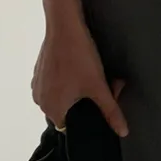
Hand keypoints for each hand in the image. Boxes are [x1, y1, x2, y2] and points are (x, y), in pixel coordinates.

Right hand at [32, 20, 128, 136]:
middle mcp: (40, 101)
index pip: (71, 127)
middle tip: (102, 87)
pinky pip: (54, 85)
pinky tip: (79, 69)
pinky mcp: (38, 72)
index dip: (87, 118)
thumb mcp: (98, 87)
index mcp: (52, 110)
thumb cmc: (80, 59)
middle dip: (85, 103)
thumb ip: (111, 111)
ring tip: (92, 77)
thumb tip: (123, 133)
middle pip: (67, 111)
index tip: (99, 104)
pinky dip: (66, 82)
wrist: (64, 27)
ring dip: (77, 91)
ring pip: (61, 97)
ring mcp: (37, 86)